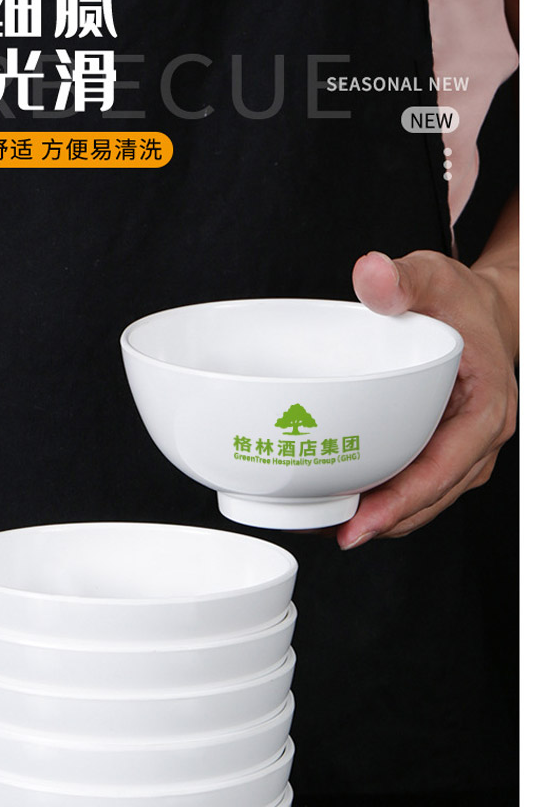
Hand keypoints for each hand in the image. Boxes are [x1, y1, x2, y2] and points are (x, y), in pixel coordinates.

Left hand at [338, 244, 517, 548]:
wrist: (484, 312)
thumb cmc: (462, 302)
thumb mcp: (435, 278)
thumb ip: (403, 278)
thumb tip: (371, 275)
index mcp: (486, 409)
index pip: (442, 470)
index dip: (400, 504)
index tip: (359, 526)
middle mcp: (479, 441)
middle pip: (428, 500)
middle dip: (378, 523)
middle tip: (322, 531)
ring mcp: (464, 454)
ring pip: (420, 503)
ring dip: (376, 518)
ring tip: (321, 525)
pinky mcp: (445, 455)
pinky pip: (414, 489)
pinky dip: (380, 501)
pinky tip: (338, 502)